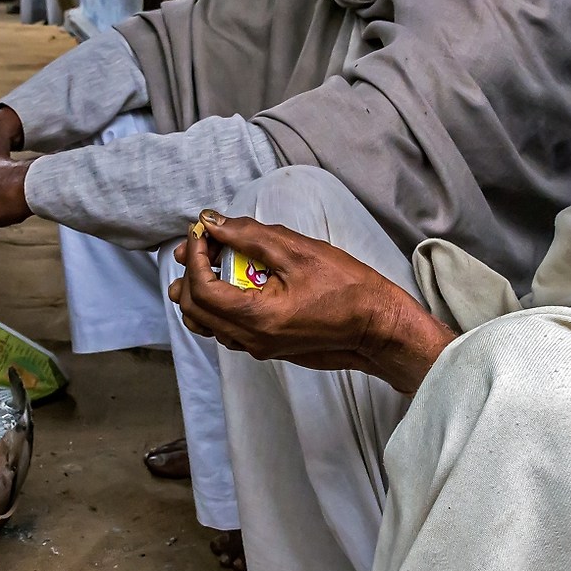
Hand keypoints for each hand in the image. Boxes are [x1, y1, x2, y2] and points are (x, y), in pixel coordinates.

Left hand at [169, 210, 455, 394]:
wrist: (378, 325)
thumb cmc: (348, 288)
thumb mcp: (298, 251)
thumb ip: (250, 236)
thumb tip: (213, 222)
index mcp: (256, 318)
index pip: (201, 288)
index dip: (195, 256)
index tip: (204, 231)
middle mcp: (250, 340)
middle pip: (195, 309)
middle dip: (192, 271)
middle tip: (204, 241)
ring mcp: (257, 347)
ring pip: (206, 322)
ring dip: (200, 289)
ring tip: (213, 257)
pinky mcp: (266, 346)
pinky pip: (225, 328)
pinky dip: (218, 302)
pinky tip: (234, 278)